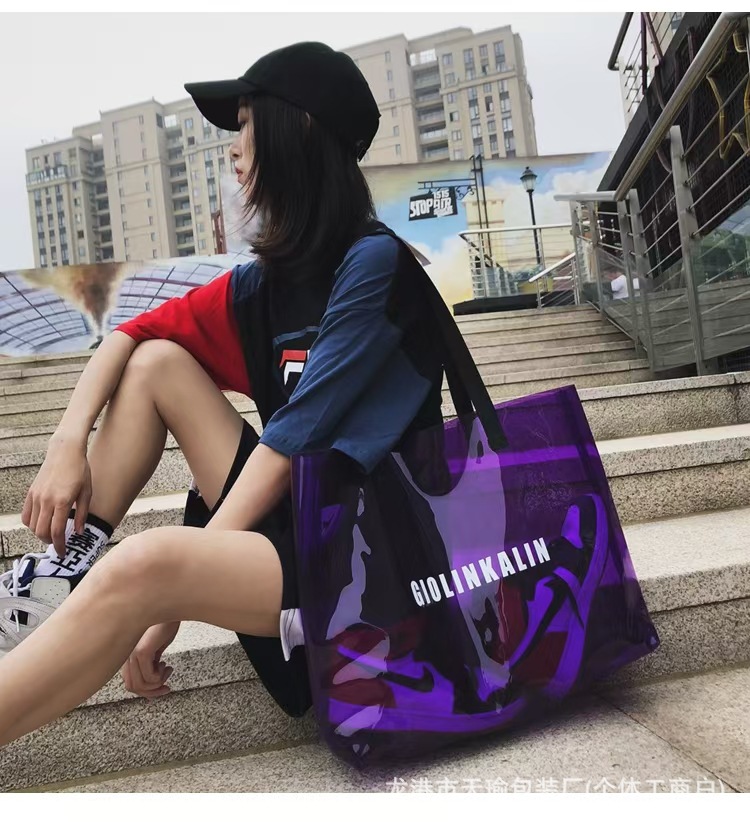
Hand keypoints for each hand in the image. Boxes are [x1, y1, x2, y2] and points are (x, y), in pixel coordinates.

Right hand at [21, 438, 92, 556]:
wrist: (65, 451)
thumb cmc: (80, 470)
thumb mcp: (87, 493)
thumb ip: (82, 515)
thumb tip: (79, 533)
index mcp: (62, 501)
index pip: (57, 531)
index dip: (59, 545)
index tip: (63, 553)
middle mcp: (46, 500)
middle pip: (41, 532)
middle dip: (50, 542)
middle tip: (59, 544)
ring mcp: (36, 496)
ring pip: (32, 525)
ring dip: (40, 534)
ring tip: (51, 534)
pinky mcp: (31, 492)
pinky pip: (26, 515)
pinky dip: (31, 524)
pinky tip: (41, 524)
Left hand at [121, 621, 179, 699]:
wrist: (169, 606)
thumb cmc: (163, 624)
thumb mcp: (155, 648)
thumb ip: (150, 663)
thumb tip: (155, 681)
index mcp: (127, 655)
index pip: (129, 683)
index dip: (145, 691)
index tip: (161, 688)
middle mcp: (126, 656)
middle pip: (133, 687)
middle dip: (152, 692)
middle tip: (166, 687)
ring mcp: (132, 654)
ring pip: (140, 685)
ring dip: (158, 683)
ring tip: (167, 671)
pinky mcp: (141, 651)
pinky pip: (149, 677)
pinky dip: (160, 676)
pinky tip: (166, 664)